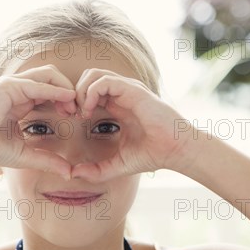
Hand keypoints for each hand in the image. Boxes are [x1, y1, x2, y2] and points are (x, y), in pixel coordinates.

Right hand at [0, 65, 77, 178]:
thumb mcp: (26, 154)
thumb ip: (48, 160)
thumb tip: (69, 172)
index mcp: (20, 101)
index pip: (49, 90)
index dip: (65, 99)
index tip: (74, 116)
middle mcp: (17, 89)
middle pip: (51, 76)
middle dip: (68, 90)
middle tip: (77, 110)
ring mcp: (12, 85)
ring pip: (47, 74)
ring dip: (64, 87)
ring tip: (72, 106)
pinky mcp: (8, 86)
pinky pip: (37, 84)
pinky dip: (55, 90)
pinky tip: (67, 99)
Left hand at [70, 69, 193, 182]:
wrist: (176, 151)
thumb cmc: (153, 155)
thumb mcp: (117, 164)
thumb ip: (96, 171)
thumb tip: (73, 174)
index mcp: (117, 105)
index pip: (89, 90)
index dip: (76, 102)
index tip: (72, 120)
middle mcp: (121, 94)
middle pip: (88, 77)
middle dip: (74, 93)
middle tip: (72, 114)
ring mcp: (127, 90)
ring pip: (93, 74)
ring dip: (80, 91)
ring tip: (81, 112)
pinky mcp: (133, 90)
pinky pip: (104, 81)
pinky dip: (90, 93)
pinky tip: (89, 111)